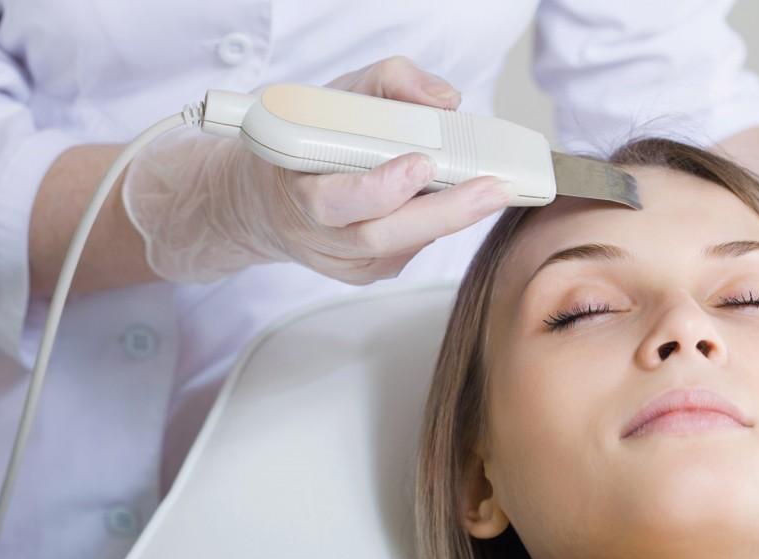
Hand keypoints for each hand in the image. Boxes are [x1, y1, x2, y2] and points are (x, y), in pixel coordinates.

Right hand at [122, 56, 513, 283]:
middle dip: (442, 212)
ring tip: (489, 191)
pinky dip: (432, 225)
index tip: (421, 164)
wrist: (266, 201)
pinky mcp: (363, 273)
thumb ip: (388, 83)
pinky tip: (450, 201)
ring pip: (400, 248)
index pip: (335, 200)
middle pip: (380, 236)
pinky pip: (407, 252)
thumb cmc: (305, 142)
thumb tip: (444, 100)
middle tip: (492, 189)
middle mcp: (314, 235)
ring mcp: (340, 261)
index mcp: (294, 187)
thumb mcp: (334, 97)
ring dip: (447, 219)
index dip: (379, 188)